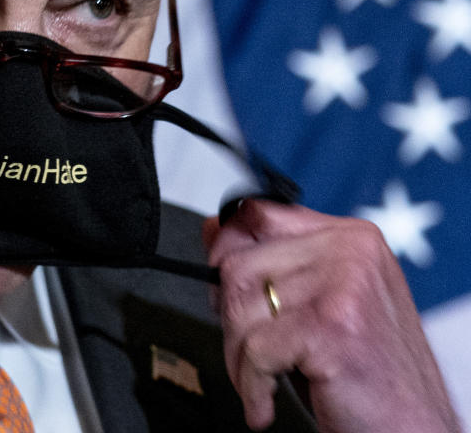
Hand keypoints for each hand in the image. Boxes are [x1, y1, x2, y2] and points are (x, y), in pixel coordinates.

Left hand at [203, 200, 458, 432]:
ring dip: (240, 357)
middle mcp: (350, 250)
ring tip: (265, 380)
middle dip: (230, 319)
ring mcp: (343, 285)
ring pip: (238, 306)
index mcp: (349, 236)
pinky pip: (254, 351)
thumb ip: (270, 261)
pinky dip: (252, 386)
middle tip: (253, 354)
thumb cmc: (365, 372)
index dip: (227, 253)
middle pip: (237, 265)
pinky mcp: (331, 327)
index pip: (258, 214)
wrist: (412, 429)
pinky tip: (266, 402)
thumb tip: (213, 227)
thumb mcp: (318, 304)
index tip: (222, 290)